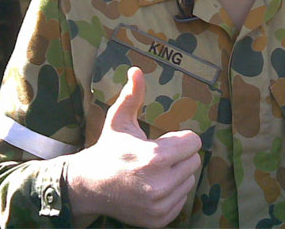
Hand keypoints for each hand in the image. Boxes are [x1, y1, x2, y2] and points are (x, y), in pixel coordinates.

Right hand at [66, 67, 201, 227]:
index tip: (163, 141)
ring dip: (178, 174)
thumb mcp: (119, 120)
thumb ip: (132, 95)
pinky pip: (182, 199)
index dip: (180, 138)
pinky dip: (173, 192)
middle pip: (195, 161)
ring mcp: (160, 205)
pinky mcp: (159, 219)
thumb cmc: (109, 149)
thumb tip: (136, 70)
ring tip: (154, 171)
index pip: (194, 142)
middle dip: (180, 155)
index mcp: (155, 157)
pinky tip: (152, 186)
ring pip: (190, 180)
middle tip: (157, 156)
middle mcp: (161, 184)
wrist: (88, 187)